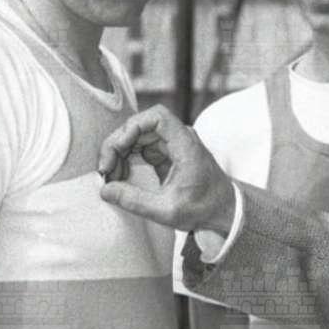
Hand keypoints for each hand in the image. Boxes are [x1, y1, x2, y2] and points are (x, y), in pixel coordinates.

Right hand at [97, 107, 236, 234]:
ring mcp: (171, 145)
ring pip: (137, 137)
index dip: (133, 126)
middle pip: (140, 126)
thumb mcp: (167, 210)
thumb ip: (135, 201)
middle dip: (118, 144)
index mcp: (185, 144)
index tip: (119, 147)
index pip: (157, 116)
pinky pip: (140, 149)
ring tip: (111, 177)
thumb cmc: (203, 209)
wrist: (223, 212)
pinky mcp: (166, 154)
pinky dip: (127, 160)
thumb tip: (105, 190)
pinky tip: (120, 177)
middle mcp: (178, 138)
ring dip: (120, 153)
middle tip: (105, 169)